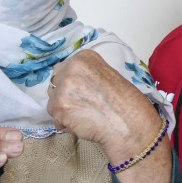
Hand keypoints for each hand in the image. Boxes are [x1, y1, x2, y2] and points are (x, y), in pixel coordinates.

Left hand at [47, 50, 170, 182]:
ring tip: (84, 117)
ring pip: (53, 100)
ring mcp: (63, 87)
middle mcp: (71, 67)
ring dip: (64, 110)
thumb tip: (72, 86)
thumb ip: (87, 76)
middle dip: (63, 94)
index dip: (71, 83)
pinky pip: (55, 117)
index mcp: (84, 57)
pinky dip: (65, 124)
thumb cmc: (126, 103)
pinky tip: (82, 125)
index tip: (81, 92)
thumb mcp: (107, 76)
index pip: (64, 68)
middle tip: (80, 105)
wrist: (129, 124)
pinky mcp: (59, 107)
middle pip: (55, 82)